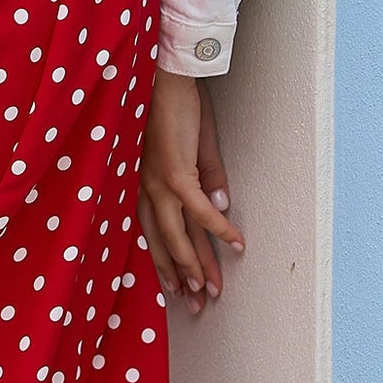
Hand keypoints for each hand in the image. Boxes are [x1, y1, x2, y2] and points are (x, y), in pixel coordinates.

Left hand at [138, 68, 242, 316]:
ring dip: (198, 263)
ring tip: (213, 289)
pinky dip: (219, 228)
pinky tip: (236, 242)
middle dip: (184, 277)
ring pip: (178, 235)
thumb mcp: (193, 150)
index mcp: (145, 186)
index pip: (156, 236)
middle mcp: (147, 190)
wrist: (165, 77)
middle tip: (199, 305)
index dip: (170, 265)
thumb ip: (207, 180)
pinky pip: (200, 210)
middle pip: (167, 243)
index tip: (181, 292)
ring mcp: (159, 183)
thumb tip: (221, 209)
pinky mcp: (176, 172)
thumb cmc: (175, 109)